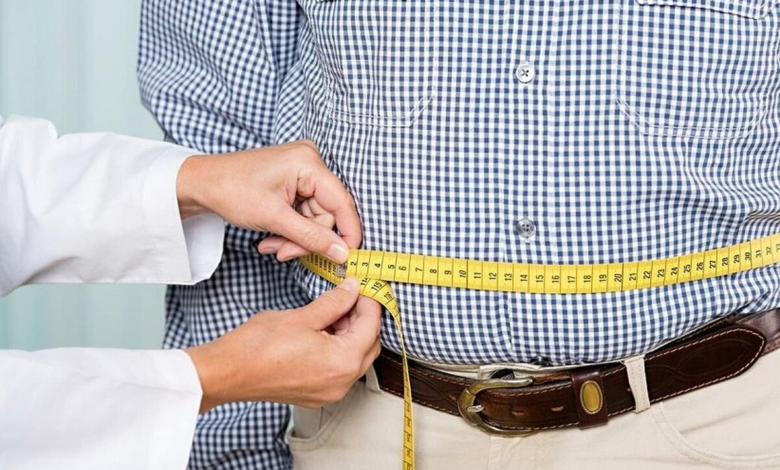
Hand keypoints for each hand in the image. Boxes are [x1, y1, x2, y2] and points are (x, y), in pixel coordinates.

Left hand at [176, 140, 360, 262]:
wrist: (202, 184)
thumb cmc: (231, 191)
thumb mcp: (274, 219)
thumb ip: (312, 237)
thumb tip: (342, 253)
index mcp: (308, 163)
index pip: (341, 202)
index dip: (347, 232)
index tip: (347, 258)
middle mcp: (310, 162)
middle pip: (327, 214)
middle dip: (306, 238)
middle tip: (284, 253)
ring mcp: (302, 171)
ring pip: (315, 218)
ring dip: (295, 238)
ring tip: (272, 246)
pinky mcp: (294, 181)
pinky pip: (304, 213)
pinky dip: (290, 229)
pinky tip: (272, 237)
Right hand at [185, 278, 381, 411]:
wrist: (228, 372)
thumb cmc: (258, 347)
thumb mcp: (303, 316)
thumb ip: (335, 302)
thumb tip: (352, 290)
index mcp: (342, 362)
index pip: (371, 326)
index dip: (369, 302)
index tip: (362, 286)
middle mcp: (341, 383)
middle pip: (369, 345)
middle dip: (362, 318)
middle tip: (349, 295)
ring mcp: (329, 392)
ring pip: (355, 358)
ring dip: (350, 333)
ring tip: (333, 310)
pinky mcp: (316, 394)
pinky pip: (339, 369)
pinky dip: (338, 349)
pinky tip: (323, 329)